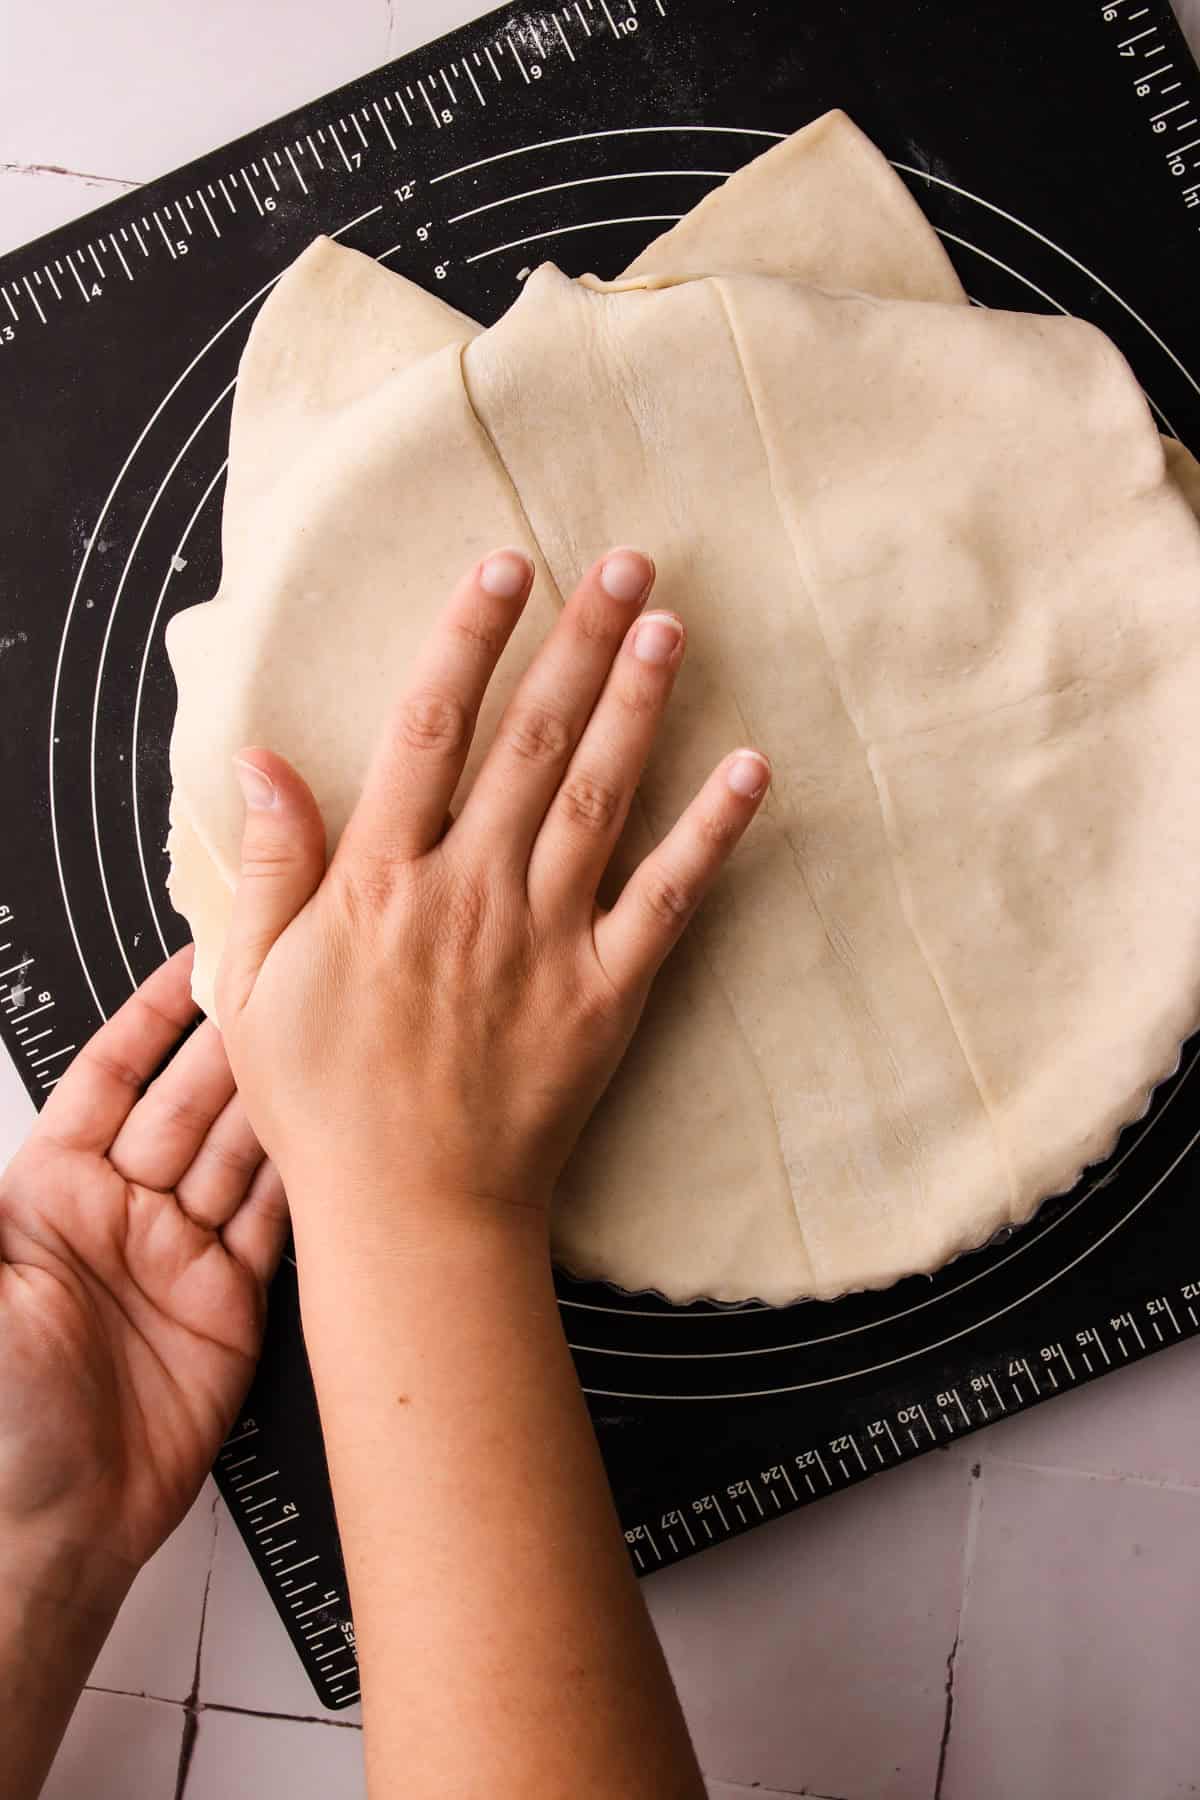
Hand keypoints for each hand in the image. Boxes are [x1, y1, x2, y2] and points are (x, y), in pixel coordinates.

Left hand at [0, 947, 286, 1577]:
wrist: (49, 1532)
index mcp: (49, 1190)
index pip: (110, 1074)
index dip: (153, 1016)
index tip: (198, 963)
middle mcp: (121, 1209)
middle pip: (189, 1104)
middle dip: (234, 1047)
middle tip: (291, 992)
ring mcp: (180, 1252)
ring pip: (240, 1153)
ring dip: (279, 1103)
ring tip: (327, 1051)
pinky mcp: (232, 1301)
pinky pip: (275, 1222)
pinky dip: (306, 1180)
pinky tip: (334, 1140)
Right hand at [218, 546, 768, 1231]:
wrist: (413, 1216)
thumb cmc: (324, 1108)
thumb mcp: (258, 986)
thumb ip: (272, 864)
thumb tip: (262, 756)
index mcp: (381, 882)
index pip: (428, 730)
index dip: (467, 638)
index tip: (504, 566)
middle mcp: (470, 891)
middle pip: (531, 740)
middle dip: (576, 642)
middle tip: (622, 561)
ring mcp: (544, 938)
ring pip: (599, 796)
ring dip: (637, 704)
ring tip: (669, 625)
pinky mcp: (605, 992)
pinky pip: (667, 899)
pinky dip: (712, 833)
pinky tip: (751, 770)